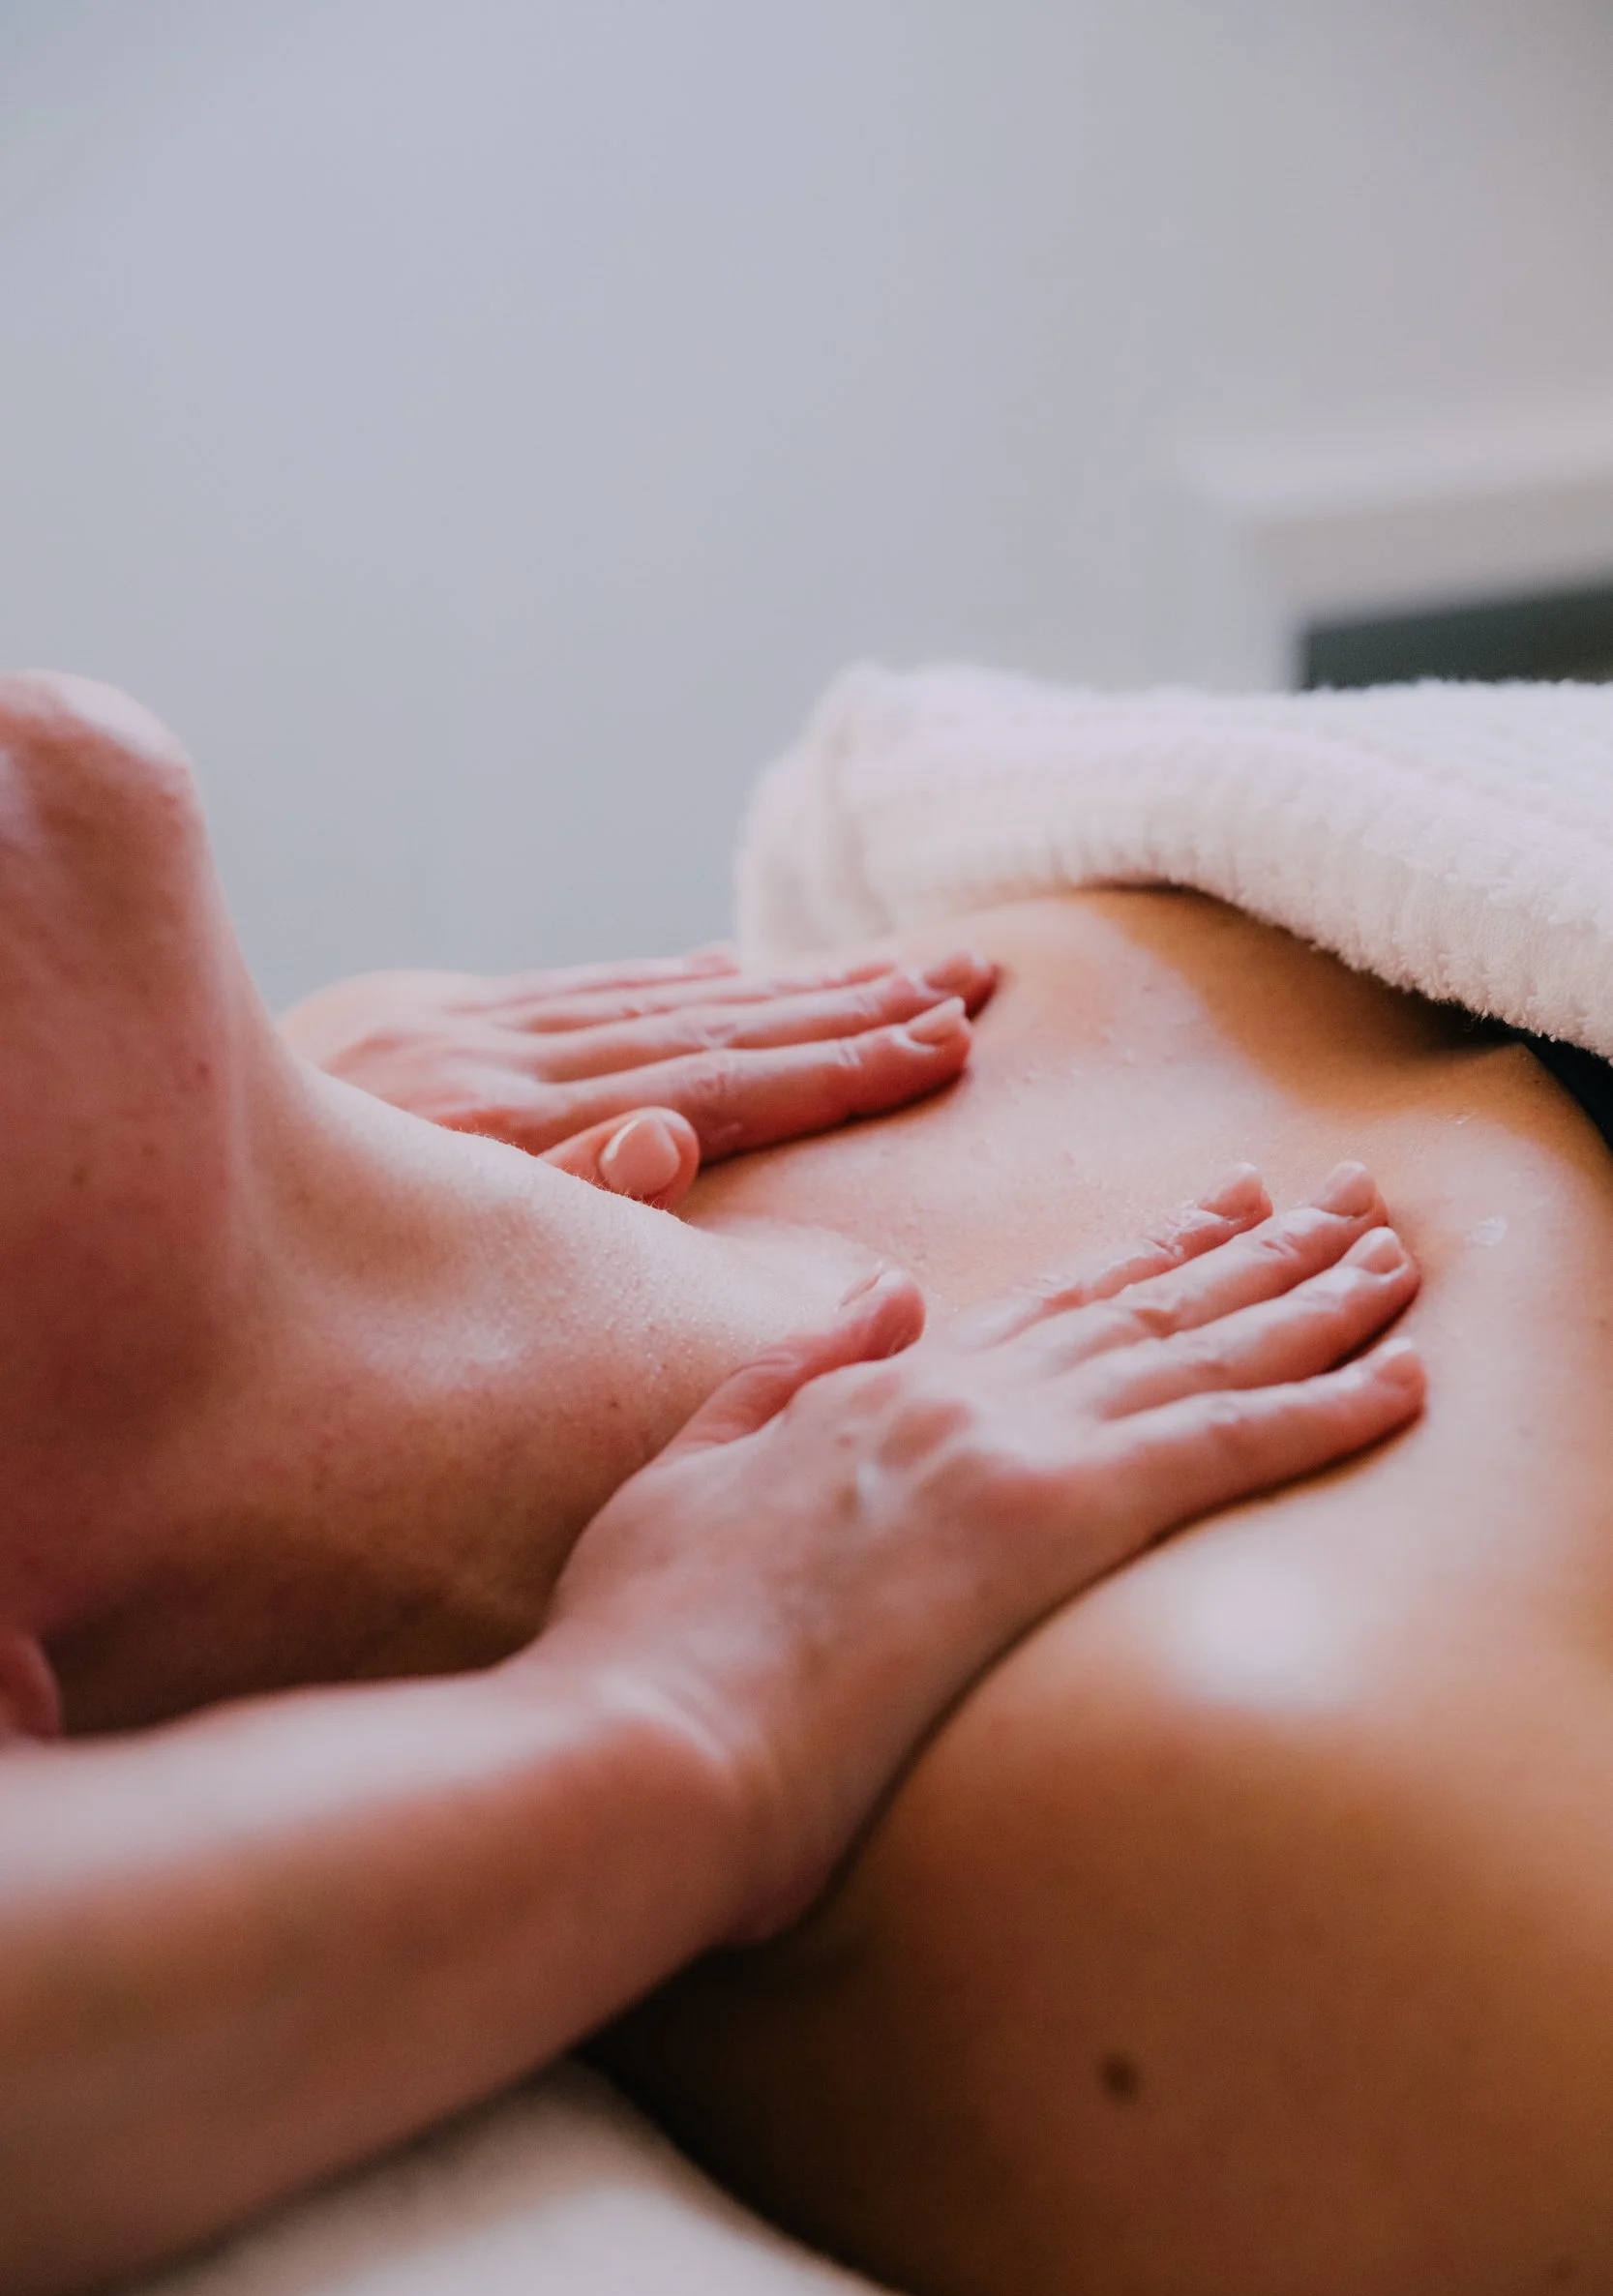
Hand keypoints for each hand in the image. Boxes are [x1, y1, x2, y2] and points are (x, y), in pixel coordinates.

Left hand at [279, 945, 996, 1207]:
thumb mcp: (406, 1259)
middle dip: (846, 1006)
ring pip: (651, 999)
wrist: (123, 1181)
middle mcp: (488, 1063)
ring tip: (896, 973)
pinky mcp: (411, 1026)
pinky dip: (659, 982)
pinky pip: (571, 993)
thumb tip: (668, 1137)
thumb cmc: (276, 1273)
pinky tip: (723, 970)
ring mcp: (451, 1037)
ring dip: (781, 987)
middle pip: (704, 1025)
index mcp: (501, 1128)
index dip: (836, 1064)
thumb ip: (543, 1201)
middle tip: (972, 981)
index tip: (946, 1042)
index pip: (712, 1083)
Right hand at [539, 1163, 1423, 1940]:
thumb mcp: (690, 1471)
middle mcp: (957, 1397)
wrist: (638, 1737)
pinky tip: (1401, 1379)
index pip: (1050, 1308)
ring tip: (1398, 1257)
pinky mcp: (1044, 1522)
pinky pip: (1220, 1446)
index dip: (1150, 1257)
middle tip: (1352, 1200)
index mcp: (877, 1389)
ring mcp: (1004, 1449)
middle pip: (1145, 1309)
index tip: (1226, 1213)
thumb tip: (882, 1299)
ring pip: (1199, 1353)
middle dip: (1260, 1251)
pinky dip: (1322, 1407)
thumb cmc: (645, 1641)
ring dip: (1314, 1301)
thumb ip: (790, 1371)